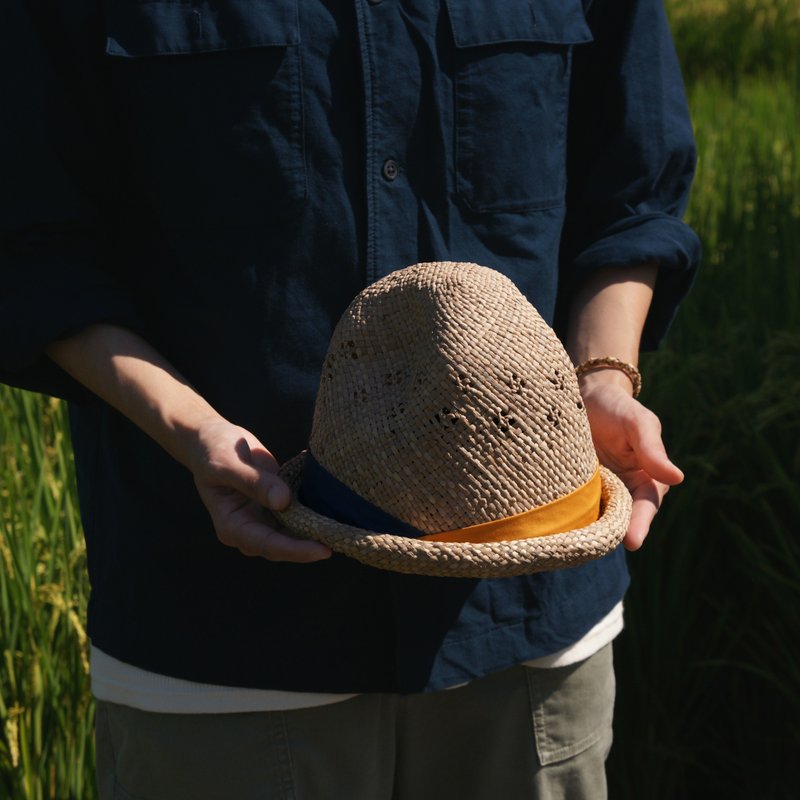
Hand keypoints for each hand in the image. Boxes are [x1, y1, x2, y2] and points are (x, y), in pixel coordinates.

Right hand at [187, 416, 331, 561]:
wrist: (213, 438)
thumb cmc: (214, 450)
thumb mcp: (228, 463)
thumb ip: (254, 482)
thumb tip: (283, 501)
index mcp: (231, 526)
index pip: (267, 545)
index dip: (295, 550)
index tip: (322, 550)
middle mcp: (249, 529)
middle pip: (283, 545)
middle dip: (311, 545)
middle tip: (343, 539)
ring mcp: (263, 519)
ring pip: (293, 534)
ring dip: (316, 532)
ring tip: (345, 529)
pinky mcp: (276, 506)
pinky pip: (297, 516)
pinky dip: (314, 514)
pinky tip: (334, 511)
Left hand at [578, 372, 683, 549]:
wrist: (585, 397)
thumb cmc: (617, 407)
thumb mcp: (637, 422)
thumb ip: (653, 449)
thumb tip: (678, 478)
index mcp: (646, 479)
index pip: (645, 506)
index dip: (640, 524)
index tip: (632, 542)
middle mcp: (623, 491)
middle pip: (619, 519)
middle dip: (610, 535)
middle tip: (597, 547)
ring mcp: (597, 492)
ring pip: (595, 517)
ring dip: (587, 529)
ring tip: (575, 544)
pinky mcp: (573, 489)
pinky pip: (573, 506)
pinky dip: (567, 516)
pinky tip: (556, 527)